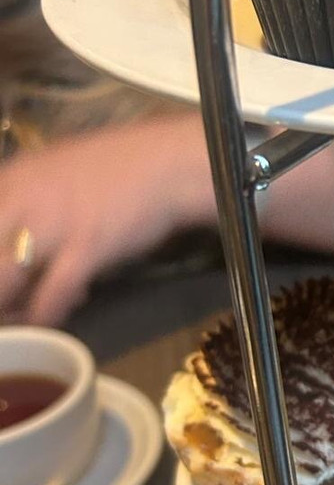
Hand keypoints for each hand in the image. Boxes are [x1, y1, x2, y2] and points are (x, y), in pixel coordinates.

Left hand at [0, 114, 214, 325]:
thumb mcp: (55, 171)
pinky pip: (52, 293)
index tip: (2, 276)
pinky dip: (45, 314)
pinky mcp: (86, 248)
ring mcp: (53, 226)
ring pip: (4, 280)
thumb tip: (19, 234)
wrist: (166, 164)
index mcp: (9, 180)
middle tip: (6, 307)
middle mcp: (20, 201)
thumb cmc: (117, 167)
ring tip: (22, 319)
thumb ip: (29, 198)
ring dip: (10, 309)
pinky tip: (48, 320)